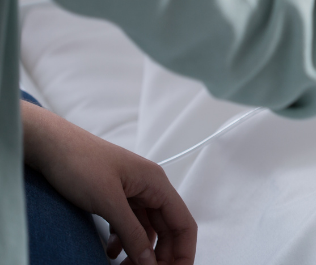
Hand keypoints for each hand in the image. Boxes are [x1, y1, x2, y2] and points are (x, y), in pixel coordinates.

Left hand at [21, 102, 195, 264]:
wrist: (49, 144)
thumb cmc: (79, 162)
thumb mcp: (107, 202)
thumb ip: (132, 233)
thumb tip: (150, 261)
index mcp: (156, 183)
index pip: (183, 223)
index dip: (183, 252)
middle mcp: (150, 187)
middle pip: (167, 229)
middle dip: (161, 255)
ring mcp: (133, 191)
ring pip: (147, 229)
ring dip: (141, 251)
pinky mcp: (116, 196)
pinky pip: (129, 224)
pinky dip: (124, 241)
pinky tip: (112, 252)